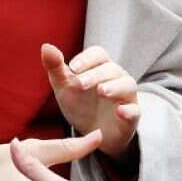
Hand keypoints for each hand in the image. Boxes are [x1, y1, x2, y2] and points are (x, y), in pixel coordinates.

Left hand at [42, 44, 139, 159]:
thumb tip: (46, 46)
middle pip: (111, 68)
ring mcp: (126, 97)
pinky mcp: (131, 117)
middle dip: (95, 74)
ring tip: (102, 91)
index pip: (98, 54)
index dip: (87, 59)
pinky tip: (120, 111)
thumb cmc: (80, 104)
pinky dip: (129, 110)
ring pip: (127, 84)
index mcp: (100, 67)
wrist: (92, 134)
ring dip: (115, 86)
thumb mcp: (64, 87)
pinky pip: (135, 110)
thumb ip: (55, 67)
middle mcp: (117, 78)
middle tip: (80, 84)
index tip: (72, 68)